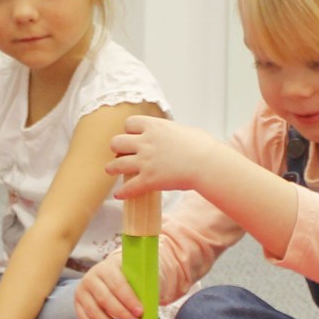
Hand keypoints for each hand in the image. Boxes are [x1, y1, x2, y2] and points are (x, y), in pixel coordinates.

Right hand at [73, 256, 141, 318]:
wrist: (110, 274)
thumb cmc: (128, 278)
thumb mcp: (137, 275)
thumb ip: (146, 286)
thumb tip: (157, 303)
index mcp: (107, 267)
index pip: (117, 284)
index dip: (129, 300)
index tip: (140, 312)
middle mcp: (90, 278)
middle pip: (105, 299)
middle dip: (122, 314)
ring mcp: (81, 291)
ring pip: (94, 312)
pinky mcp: (77, 304)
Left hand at [105, 114, 220, 196]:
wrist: (207, 164)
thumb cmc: (202, 146)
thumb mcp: (184, 131)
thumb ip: (170, 133)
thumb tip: (171, 136)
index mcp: (154, 127)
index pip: (130, 123)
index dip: (129, 130)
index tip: (132, 136)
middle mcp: (145, 142)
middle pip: (117, 142)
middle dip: (117, 148)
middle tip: (122, 153)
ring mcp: (145, 161)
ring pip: (116, 164)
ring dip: (112, 168)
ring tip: (111, 170)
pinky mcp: (148, 180)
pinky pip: (128, 187)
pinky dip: (123, 192)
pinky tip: (120, 195)